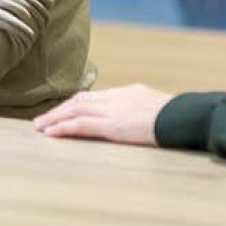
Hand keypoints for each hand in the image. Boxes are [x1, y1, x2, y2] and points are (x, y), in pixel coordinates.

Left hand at [32, 84, 173, 145]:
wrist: (186, 117)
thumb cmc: (180, 117)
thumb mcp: (159, 109)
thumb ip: (144, 112)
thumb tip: (140, 120)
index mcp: (128, 92)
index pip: (95, 96)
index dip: (75, 104)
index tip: (62, 111)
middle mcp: (117, 97)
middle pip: (80, 100)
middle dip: (59, 110)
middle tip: (42, 120)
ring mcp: (114, 110)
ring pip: (75, 110)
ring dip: (55, 119)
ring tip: (39, 128)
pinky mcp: (112, 125)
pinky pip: (81, 124)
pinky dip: (63, 128)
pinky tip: (51, 133)